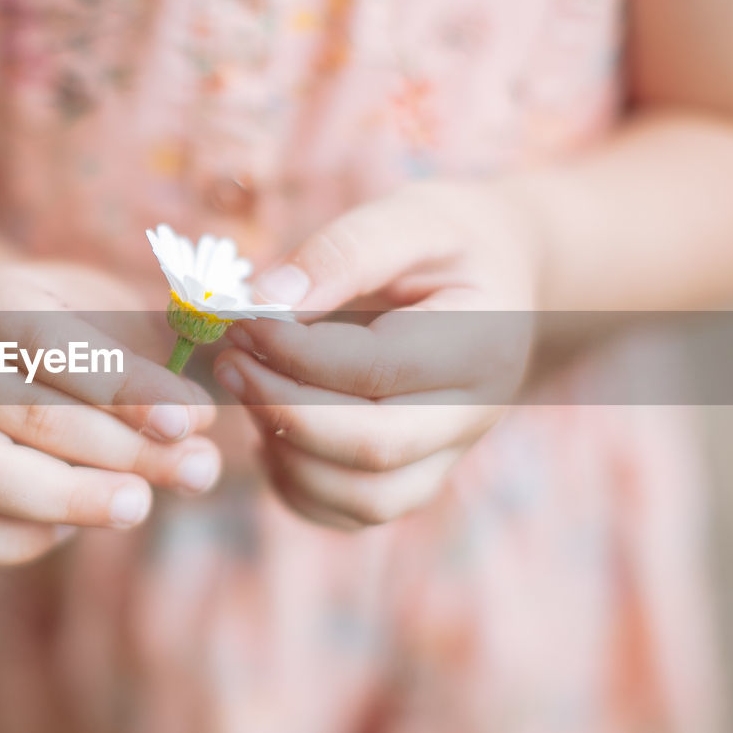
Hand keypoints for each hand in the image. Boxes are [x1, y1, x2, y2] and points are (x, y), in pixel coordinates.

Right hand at [0, 262, 219, 564]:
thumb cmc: (70, 326)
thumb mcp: (110, 311)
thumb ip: (155, 358)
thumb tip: (199, 424)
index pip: (52, 345)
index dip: (123, 387)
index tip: (187, 419)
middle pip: (31, 416)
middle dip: (125, 450)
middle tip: (197, 470)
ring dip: (72, 499)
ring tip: (141, 506)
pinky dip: (17, 540)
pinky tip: (77, 529)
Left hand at [213, 182, 539, 528]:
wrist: (502, 280)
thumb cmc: (449, 240)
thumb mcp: (409, 219)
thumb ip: (342, 253)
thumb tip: (263, 298)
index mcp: (481, 345)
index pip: (377, 371)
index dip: (296, 353)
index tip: (242, 319)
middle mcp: (473, 416)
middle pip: (373, 450)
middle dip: (283, 409)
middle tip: (230, 362)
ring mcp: (448, 458)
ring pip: (363, 499)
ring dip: (286, 453)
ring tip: (248, 388)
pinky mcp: (416, 479)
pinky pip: (350, 512)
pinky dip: (297, 485)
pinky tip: (271, 428)